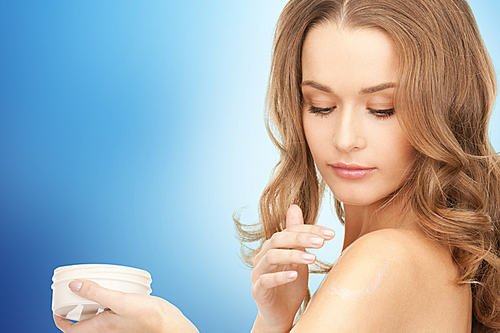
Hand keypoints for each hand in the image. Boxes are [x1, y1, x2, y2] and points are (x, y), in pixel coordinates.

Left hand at [53, 279, 198, 332]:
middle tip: (74, 294)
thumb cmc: (148, 317)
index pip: (71, 329)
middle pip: (83, 323)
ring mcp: (117, 327)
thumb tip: (74, 285)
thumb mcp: (120, 301)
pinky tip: (115, 293)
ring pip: (96, 318)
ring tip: (92, 290)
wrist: (170, 325)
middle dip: (75, 310)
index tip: (56, 309)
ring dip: (91, 306)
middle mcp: (107, 330)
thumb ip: (96, 293)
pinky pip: (110, 314)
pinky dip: (106, 304)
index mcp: (101, 327)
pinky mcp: (127, 322)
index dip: (60, 319)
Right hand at [250, 204, 334, 332]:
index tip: (331, 234)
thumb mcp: (298, 258)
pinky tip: (295, 275)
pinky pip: (265, 280)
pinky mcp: (258, 289)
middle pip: (278, 239)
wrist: (280, 314)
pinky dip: (280, 276)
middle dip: (301, 238)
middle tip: (322, 242)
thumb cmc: (290, 284)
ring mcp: (258, 272)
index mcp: (273, 246)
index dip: (310, 230)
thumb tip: (294, 206)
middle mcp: (263, 256)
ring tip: (312, 258)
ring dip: (292, 255)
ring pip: (271, 256)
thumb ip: (296, 236)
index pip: (290, 231)